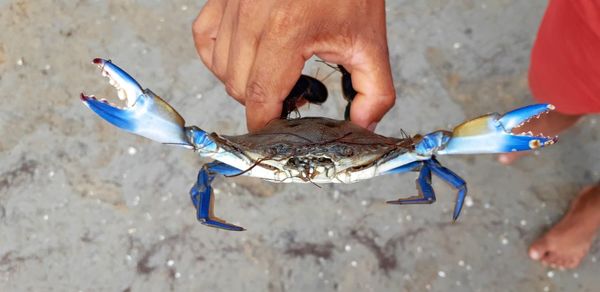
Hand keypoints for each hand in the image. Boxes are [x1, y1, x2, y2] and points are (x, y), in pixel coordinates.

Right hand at [193, 0, 394, 131]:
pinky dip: (220, 57)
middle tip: (292, 93)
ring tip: (275, 72)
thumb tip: (361, 126)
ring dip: (244, 82)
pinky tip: (246, 57)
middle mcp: (253, 17)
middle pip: (239, 88)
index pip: (261, 97)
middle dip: (263, 102)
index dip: (266, 124)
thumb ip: (375, 92)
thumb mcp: (370, 41)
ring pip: (221, 69)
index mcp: (288, 32)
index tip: (279, 130)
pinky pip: (205, 39)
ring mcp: (234, 4)